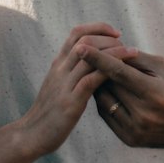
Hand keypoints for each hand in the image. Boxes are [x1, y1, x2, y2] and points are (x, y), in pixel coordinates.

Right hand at [20, 25, 135, 156]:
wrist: (31, 134)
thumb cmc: (49, 112)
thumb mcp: (58, 86)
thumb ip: (71, 73)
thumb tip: (90, 64)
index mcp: (58, 64)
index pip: (76, 33)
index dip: (97, 28)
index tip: (114, 32)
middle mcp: (60, 69)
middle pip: (84, 39)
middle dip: (107, 37)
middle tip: (125, 41)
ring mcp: (65, 84)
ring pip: (89, 56)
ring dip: (114, 51)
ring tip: (132, 52)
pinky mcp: (70, 101)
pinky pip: (91, 79)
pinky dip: (109, 71)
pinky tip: (123, 72)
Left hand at [79, 47, 163, 149]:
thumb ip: (136, 59)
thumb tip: (110, 49)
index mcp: (153, 92)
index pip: (118, 72)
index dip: (98, 58)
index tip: (81, 47)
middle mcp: (143, 114)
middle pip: (108, 86)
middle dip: (101, 70)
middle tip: (97, 58)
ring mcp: (136, 130)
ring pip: (104, 102)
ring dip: (101, 86)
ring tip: (104, 75)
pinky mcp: (132, 140)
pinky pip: (108, 116)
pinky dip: (106, 102)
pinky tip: (110, 91)